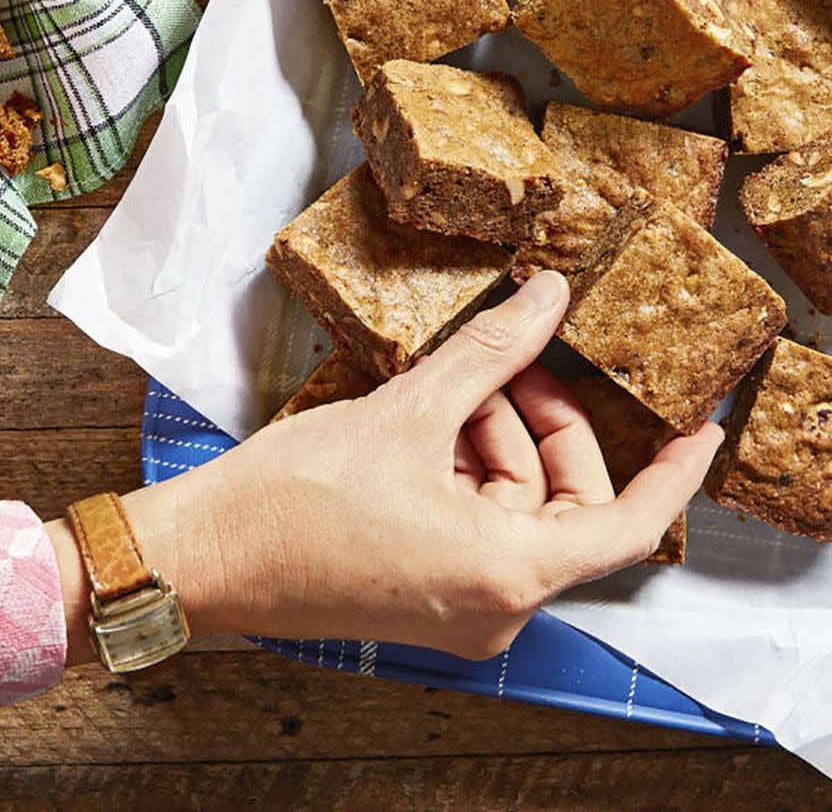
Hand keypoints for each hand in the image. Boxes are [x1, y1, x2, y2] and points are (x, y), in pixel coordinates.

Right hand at [51, 272, 721, 663]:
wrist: (206, 555)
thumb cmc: (293, 500)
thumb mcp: (407, 409)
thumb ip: (491, 350)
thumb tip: (547, 297)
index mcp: (505, 572)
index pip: (627, 524)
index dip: (673, 471)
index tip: (697, 427)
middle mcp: (494, 605)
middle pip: (563, 506)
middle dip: (541, 423)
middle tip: (514, 358)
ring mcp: (458, 606)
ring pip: (513, 508)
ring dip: (490, 436)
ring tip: (442, 385)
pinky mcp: (424, 595)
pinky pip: (474, 524)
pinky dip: (462, 467)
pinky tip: (422, 420)